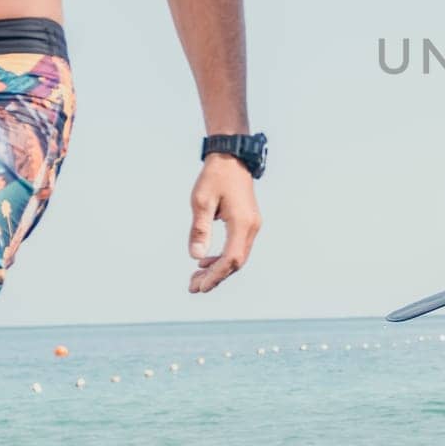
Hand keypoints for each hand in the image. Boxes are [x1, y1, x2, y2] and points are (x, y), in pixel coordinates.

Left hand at [187, 154, 261, 292]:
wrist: (231, 158)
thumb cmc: (214, 177)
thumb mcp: (201, 201)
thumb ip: (200, 229)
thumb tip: (195, 256)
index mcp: (242, 223)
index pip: (230, 258)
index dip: (215, 275)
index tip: (198, 287)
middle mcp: (251, 226)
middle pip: (236, 262)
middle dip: (215, 277)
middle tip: (192, 287)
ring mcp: (252, 225)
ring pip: (238, 256)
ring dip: (218, 269)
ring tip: (196, 277)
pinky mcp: (248, 222)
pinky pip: (238, 247)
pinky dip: (223, 258)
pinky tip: (206, 261)